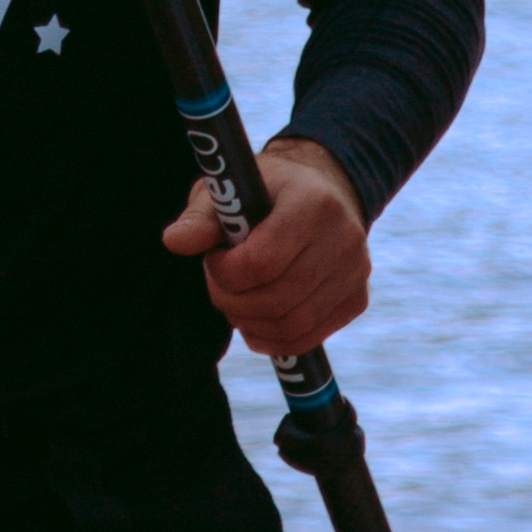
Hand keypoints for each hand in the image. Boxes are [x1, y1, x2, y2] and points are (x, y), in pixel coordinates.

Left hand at [161, 136, 368, 356]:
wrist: (320, 192)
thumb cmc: (264, 193)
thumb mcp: (229, 192)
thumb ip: (200, 218)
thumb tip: (174, 241)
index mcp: (312, 203)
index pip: (261, 262)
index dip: (224, 271)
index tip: (214, 256)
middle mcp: (344, 237)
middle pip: (276, 299)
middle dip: (231, 300)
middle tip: (219, 283)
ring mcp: (356, 271)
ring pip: (291, 325)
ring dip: (249, 322)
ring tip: (235, 300)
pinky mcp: (357, 298)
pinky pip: (308, 337)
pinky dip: (273, 339)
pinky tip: (254, 322)